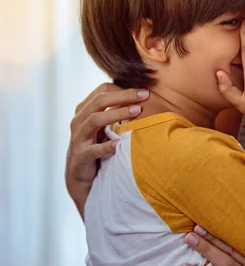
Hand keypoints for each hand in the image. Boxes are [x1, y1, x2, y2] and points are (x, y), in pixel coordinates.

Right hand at [66, 83, 148, 216]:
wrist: (82, 176)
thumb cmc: (98, 146)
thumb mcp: (107, 127)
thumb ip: (118, 112)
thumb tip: (145, 98)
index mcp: (85, 110)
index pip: (102, 91)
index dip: (123, 89)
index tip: (144, 91)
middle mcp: (79, 121)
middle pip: (99, 101)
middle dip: (123, 96)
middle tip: (144, 95)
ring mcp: (78, 138)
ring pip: (94, 120)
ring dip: (116, 114)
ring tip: (136, 112)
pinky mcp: (80, 157)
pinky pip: (92, 150)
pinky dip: (106, 146)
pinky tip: (119, 144)